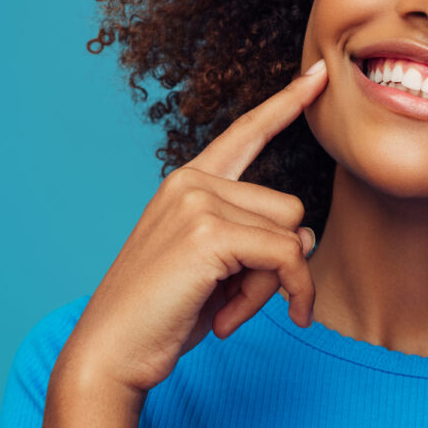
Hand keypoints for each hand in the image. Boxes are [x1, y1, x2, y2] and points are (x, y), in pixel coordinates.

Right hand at [59, 59, 327, 394]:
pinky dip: (285, 292)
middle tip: (231, 298)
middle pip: (289, 208)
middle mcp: (192, 181)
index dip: (286, 103)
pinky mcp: (209, 233)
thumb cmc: (163, 314)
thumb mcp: (220, 269)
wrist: (110, 353)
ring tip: (222, 308)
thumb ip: (260, 240)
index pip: (247, 133)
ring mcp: (198, 202)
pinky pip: (286, 258)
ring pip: (291, 234)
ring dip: (273, 283)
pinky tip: (231, 321)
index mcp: (188, 182)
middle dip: (277, 263)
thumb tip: (307, 233)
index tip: (318, 74)